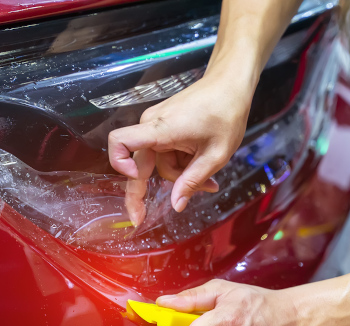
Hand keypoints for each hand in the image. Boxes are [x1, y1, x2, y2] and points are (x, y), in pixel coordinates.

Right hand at [107, 76, 251, 225]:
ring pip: (160, 161)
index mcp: (160, 129)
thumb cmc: (226, 114)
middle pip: (142, 164)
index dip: (119, 164)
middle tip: (146, 217)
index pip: (119, 142)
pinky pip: (166, 151)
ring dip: (181, 173)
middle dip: (159, 186)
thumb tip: (175, 206)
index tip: (136, 180)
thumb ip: (193, 181)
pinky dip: (183, 162)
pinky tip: (203, 164)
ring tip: (210, 177)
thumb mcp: (215, 154)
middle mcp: (152, 125)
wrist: (230, 84)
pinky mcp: (164, 125)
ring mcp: (157, 124)